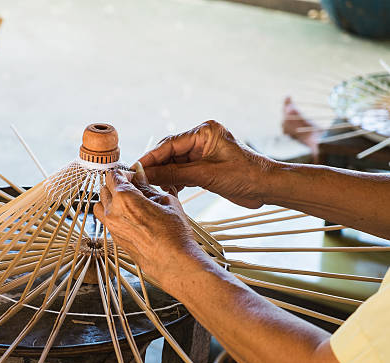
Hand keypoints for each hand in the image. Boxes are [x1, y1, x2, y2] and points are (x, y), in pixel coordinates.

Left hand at [92, 167, 207, 283]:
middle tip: (134, 188)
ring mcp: (111, 227)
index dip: (124, 173)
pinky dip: (113, 214)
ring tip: (130, 203)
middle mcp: (113, 212)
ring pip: (100, 205)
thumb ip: (147, 186)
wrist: (173, 261)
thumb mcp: (165, 200)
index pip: (112, 175)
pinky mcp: (115, 239)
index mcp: (124, 198)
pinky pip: (107, 220)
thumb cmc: (173, 233)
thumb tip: (139, 174)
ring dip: (110, 200)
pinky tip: (132, 217)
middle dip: (117, 185)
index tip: (134, 176)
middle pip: (104, 189)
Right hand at [138, 120, 274, 207]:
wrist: (268, 188)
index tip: (135, 169)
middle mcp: (202, 140)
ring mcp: (203, 154)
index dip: (151, 158)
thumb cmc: (246, 175)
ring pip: (174, 164)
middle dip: (156, 168)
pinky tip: (170, 191)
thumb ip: (174, 174)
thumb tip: (148, 174)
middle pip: (169, 154)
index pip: (169, 144)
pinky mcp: (205, 167)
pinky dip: (175, 182)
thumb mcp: (206, 175)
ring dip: (165, 177)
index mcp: (204, 132)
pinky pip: (183, 172)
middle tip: (141, 181)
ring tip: (155, 189)